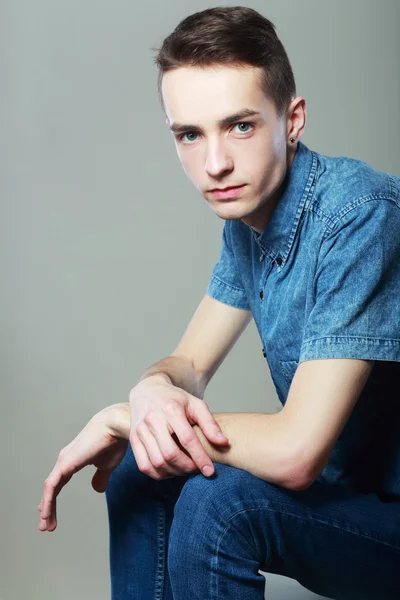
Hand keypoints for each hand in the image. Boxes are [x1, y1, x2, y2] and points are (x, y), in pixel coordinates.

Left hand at [37, 403, 128, 531]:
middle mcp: (66, 459)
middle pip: (53, 486)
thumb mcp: (107, 465)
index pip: (60, 481)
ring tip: (45, 526)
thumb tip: (97, 489)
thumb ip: (100, 477)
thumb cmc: (114, 441)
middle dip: (48, 507)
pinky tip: (46, 513)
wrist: (116, 427)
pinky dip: (47, 502)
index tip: (48, 511)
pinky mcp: (64, 464)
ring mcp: (64, 461)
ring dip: (47, 508)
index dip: (54, 496)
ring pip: (50, 489)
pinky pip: (51, 487)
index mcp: (75, 459)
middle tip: (45, 525)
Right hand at [129, 375, 229, 479]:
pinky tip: (170, 470)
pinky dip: (158, 474)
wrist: (148, 391)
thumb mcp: (196, 405)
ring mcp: (140, 430)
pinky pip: (144, 465)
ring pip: (157, 462)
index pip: (187, 439)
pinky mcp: (133, 439)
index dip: (200, 458)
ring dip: (174, 472)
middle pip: (170, 454)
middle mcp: (153, 419)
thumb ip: (210, 424)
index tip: (210, 471)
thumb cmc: (175, 399)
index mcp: (171, 409)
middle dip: (187, 467)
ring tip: (185, 469)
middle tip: (197, 469)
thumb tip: (223, 443)